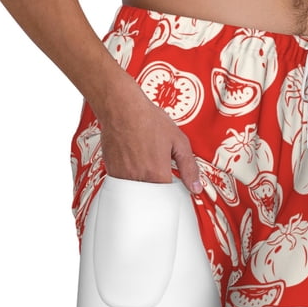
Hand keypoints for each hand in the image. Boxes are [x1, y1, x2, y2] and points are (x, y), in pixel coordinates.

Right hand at [92, 73, 201, 192]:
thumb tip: (195, 187)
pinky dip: (130, 181)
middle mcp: (139, 178)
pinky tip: (135, 164)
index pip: (167, 198)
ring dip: (144, 186)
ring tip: (146, 165)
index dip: (172, 194)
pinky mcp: (112, 171)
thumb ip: (189, 167)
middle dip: (158, 192)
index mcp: (157, 174)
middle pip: (151, 198)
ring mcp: (123, 176)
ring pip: (136, 194)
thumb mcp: (178, 141)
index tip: (173, 186)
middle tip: (159, 173)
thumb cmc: (148, 120)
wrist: (122, 107)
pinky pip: (123, 185)